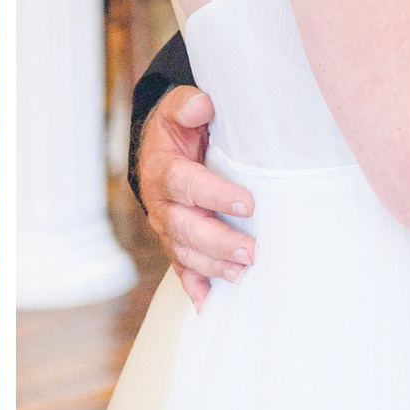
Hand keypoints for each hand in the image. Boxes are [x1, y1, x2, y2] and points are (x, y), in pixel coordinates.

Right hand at [137, 85, 253, 308]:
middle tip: (251, 252)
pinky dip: (194, 288)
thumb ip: (187, 105)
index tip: (247, 203)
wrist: (158, 150)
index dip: (214, 194)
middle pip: (185, 228)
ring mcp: (168, 228)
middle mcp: (162, 204)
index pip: (186, 184)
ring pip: (185, 253)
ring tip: (243, 276)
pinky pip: (182, 269)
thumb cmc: (177, 129)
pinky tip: (209, 305)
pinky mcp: (176, 243)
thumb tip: (202, 106)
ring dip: (212, 268)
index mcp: (163, 169)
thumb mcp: (177, 108)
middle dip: (218, 243)